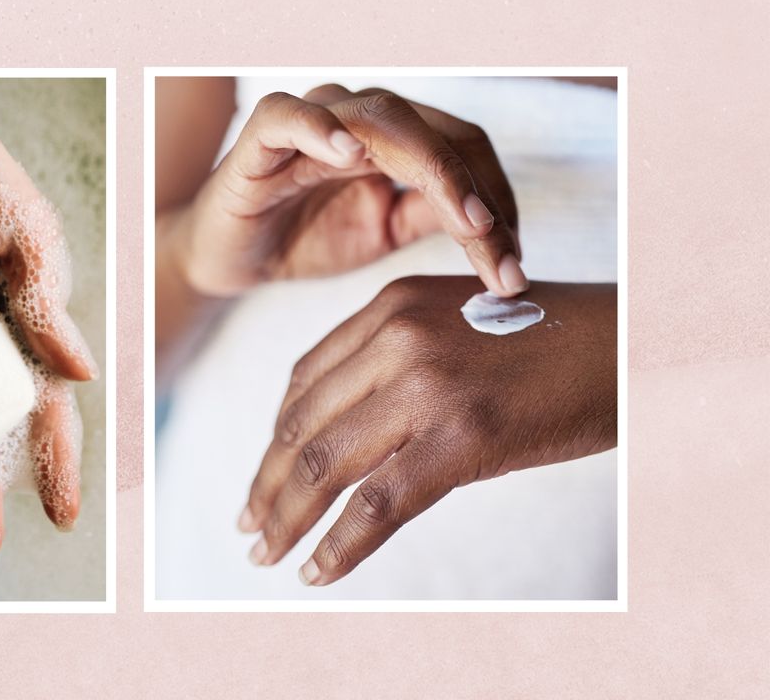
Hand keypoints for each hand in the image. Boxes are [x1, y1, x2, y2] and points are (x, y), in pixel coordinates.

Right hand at [168, 86, 524, 298]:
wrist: (230, 258)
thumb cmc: (304, 237)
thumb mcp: (384, 233)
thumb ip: (433, 215)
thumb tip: (499, 226)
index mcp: (397, 138)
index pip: (466, 150)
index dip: (499, 200)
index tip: (515, 265)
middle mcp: (362, 118)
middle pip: (440, 134)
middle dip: (479, 196)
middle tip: (502, 256)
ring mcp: (314, 121)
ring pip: (386, 117)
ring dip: (433, 167)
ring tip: (465, 219)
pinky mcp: (261, 136)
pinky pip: (291, 116)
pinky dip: (323, 130)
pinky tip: (352, 156)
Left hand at [241, 277, 615, 585]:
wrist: (630, 345)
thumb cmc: (546, 343)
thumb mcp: (455, 327)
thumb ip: (394, 361)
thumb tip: (342, 430)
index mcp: (389, 308)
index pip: (303, 382)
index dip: (273, 437)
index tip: (261, 478)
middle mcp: (396, 337)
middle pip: (301, 425)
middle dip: (267, 484)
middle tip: (248, 526)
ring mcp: (427, 385)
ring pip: (325, 465)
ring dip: (286, 517)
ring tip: (266, 553)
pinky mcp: (463, 436)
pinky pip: (379, 504)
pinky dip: (340, 545)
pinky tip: (319, 570)